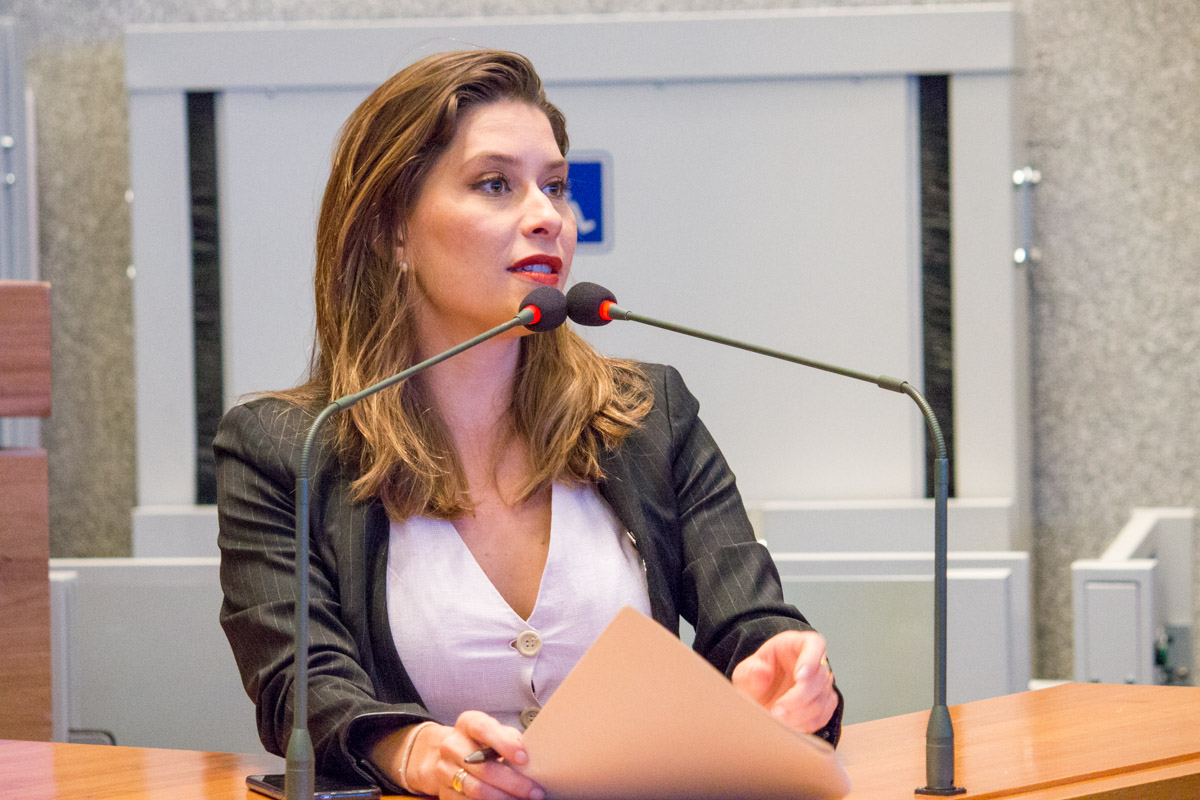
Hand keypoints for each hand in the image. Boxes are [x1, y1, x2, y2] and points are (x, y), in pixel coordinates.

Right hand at [406, 711, 544, 799]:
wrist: (451, 754)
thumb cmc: (483, 742)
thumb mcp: (496, 732)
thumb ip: (511, 739)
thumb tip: (534, 755)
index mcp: (467, 723)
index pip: (484, 729)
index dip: (504, 744)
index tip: (524, 759)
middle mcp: (452, 745)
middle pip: (483, 767)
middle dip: (513, 782)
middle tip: (534, 791)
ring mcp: (444, 769)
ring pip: (476, 789)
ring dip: (503, 798)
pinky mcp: (444, 791)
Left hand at [731, 630, 837, 732]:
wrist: (757, 697)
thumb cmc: (754, 678)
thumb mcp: (745, 672)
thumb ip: (750, 671)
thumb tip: (761, 672)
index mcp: (795, 644)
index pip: (814, 644)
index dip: (811, 660)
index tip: (799, 678)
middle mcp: (813, 662)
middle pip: (820, 677)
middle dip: (799, 697)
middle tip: (777, 710)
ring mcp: (821, 684)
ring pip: (822, 699)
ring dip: (801, 714)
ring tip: (779, 720)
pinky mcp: (823, 704)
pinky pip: (822, 716)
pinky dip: (806, 724)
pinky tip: (790, 727)